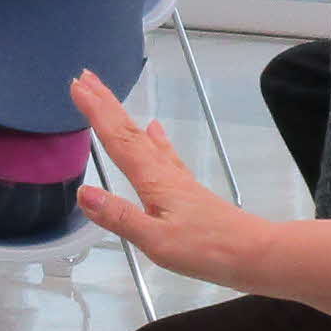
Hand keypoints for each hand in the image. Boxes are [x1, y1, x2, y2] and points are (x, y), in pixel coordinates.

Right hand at [74, 72, 268, 284]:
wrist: (253, 252)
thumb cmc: (206, 249)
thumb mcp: (156, 241)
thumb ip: (119, 216)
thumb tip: (84, 192)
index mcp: (154, 181)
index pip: (118, 140)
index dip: (96, 113)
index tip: (77, 86)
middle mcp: (164, 172)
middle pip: (129, 131)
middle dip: (106, 103)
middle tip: (84, 77)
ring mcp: (178, 179)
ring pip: (144, 139)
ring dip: (123, 117)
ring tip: (108, 98)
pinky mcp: (188, 189)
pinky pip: (164, 153)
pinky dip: (154, 138)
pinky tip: (155, 131)